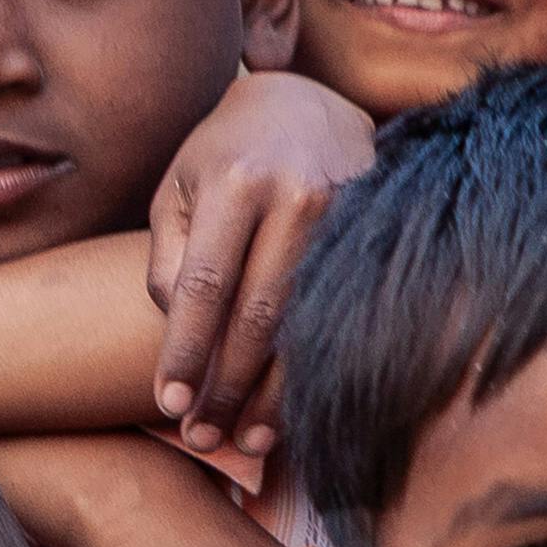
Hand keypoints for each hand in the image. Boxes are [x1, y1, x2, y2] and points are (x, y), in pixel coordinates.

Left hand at [146, 73, 372, 454]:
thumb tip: (179, 335)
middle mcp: (299, 194)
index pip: (205, 284)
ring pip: (309, 324)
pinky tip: (296, 407)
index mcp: (236, 180)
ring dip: (275, 394)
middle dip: (227, 386)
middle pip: (259, 315)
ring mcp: (350, 214)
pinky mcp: (379, 233)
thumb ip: (167, 261)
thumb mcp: (177, 193)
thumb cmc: (224, 156)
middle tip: (203, 437)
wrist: (304, 104)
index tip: (170, 403)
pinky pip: (346, 314)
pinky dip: (317, 368)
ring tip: (247, 442)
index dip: (186, 350)